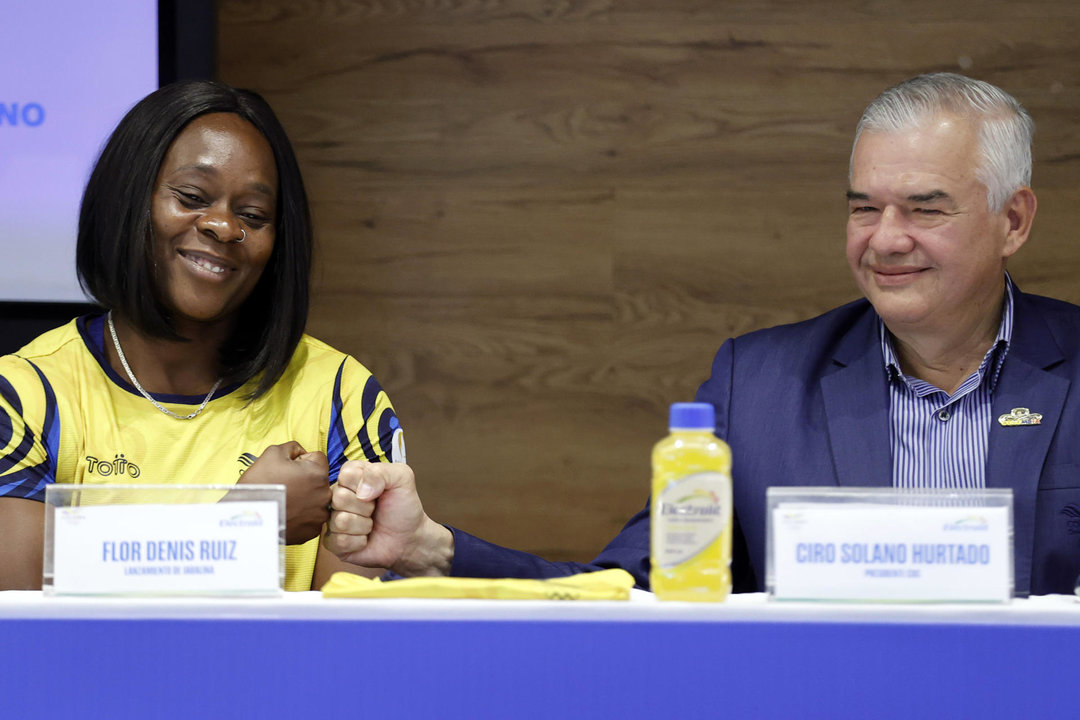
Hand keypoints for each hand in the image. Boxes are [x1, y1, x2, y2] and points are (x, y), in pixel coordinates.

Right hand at [237, 441, 330, 544]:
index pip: (317, 458)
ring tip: (285, 501)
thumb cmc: (260, 483)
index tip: (288, 469)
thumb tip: (301, 452)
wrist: (247, 519)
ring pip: (316, 499)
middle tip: (284, 485)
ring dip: (305, 498)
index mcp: (318, 472)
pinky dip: (301, 516)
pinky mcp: (312, 531)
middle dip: (305, 479)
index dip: (302, 460)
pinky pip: (311, 518)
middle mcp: (325, 494)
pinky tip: (286, 514)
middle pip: (318, 480)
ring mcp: (320, 515)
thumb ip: (293, 447)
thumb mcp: (273, 453)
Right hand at [323, 461, 452, 575]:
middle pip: (340, 498)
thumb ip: (381, 472)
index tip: (378, 492)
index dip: (365, 485)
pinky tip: (365, 539)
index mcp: (351, 475)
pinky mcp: (334, 542)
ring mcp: (334, 518)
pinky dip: (359, 542)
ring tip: (371, 524)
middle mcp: (338, 495)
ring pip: (341, 521)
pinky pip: (340, 541)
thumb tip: (361, 491)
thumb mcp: (402, 478)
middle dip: (366, 507)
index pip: (346, 474)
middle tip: (375, 510)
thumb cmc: (403, 506)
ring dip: (364, 525)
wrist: (408, 537)